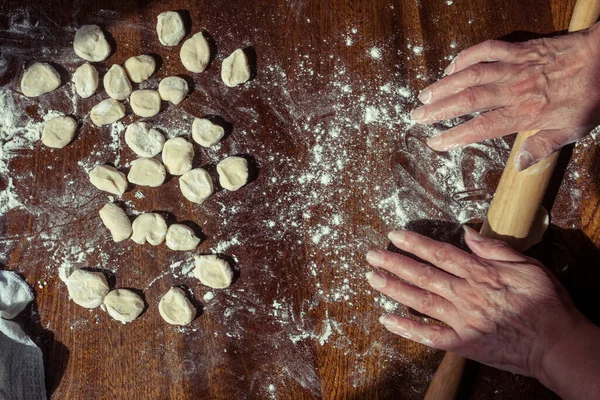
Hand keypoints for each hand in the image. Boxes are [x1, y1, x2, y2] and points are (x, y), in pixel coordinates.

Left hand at [365, 226, 587, 378]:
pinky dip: (407, 328)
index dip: (415, 244)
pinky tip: (387, 320)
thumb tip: (468, 232)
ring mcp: (461, 320)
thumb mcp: (527, 266)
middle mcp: (465, 294)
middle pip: (423, 275)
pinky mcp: (462, 343)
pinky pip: (429, 336)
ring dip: (394, 289)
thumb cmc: (546, 304)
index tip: (394, 235)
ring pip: (420, 301)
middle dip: (395, 263)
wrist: (557, 344)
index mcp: (479, 274)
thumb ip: (495, 249)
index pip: (440, 254)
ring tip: (372, 279)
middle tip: (371, 255)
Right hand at [412, 22, 599, 170]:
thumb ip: (542, 147)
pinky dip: (465, 57)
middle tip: (416, 117)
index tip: (434, 143)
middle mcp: (513, 90)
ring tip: (424, 95)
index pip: (480, 128)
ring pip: (471, 75)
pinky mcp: (517, 49)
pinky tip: (451, 67)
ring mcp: (513, 66)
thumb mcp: (572, 130)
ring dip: (444, 85)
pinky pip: (485, 50)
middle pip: (467, 101)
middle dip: (438, 110)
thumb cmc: (590, 95)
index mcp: (524, 114)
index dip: (453, 137)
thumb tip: (518, 166)